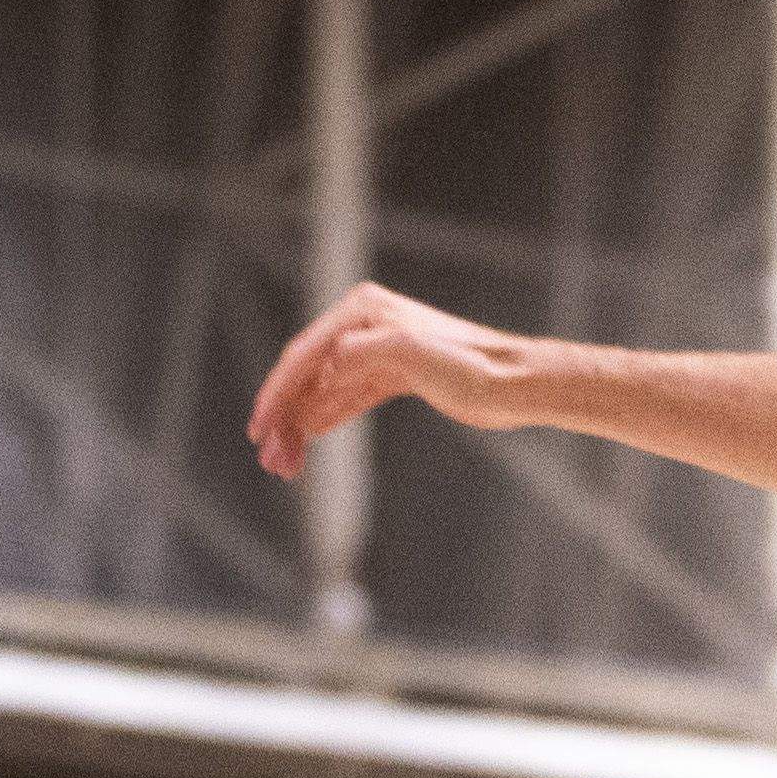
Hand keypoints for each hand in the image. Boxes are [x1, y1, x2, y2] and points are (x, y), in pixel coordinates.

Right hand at [249, 280, 529, 478]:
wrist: (517, 383)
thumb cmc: (473, 366)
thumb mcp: (414, 352)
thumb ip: (364, 352)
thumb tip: (327, 363)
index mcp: (363, 312)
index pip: (305, 356)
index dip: (278, 394)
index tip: (258, 430)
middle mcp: (365, 325)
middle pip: (309, 374)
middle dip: (285, 417)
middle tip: (270, 460)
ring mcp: (378, 351)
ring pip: (325, 390)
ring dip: (301, 425)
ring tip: (284, 465)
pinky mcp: (394, 375)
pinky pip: (346, 398)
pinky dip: (325, 418)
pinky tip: (306, 441)